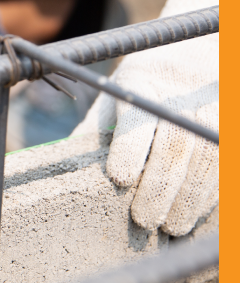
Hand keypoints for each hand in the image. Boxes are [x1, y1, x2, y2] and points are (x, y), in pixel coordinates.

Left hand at [72, 0, 217, 235]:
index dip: (128, 151)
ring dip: (189, 200)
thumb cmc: (140, 86)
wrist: (193, 54)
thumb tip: (59, 168)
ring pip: (205, 161)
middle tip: (145, 221)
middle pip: (172, 147)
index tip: (119, 179)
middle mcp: (180, 98)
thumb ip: (93, 130)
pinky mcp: (229, 128)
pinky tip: (195, 215)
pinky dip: (212, 195)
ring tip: (171, 227)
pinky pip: (225, 166)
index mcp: (140, 86)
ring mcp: (211, 113)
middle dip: (159, 189)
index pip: (135, 121)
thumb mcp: (112, 96)